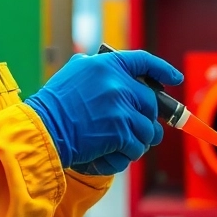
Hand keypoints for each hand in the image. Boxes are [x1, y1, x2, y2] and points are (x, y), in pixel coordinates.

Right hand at [25, 50, 182, 175]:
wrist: (41, 129)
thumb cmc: (53, 104)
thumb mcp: (73, 73)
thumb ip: (97, 69)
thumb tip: (115, 74)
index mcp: (108, 65)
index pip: (144, 61)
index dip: (163, 70)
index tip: (175, 79)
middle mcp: (119, 84)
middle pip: (151, 104)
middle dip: (147, 119)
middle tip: (139, 128)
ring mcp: (121, 110)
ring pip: (148, 130)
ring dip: (139, 140)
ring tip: (124, 144)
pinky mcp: (120, 133)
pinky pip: (136, 147)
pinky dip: (127, 155)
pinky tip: (113, 154)